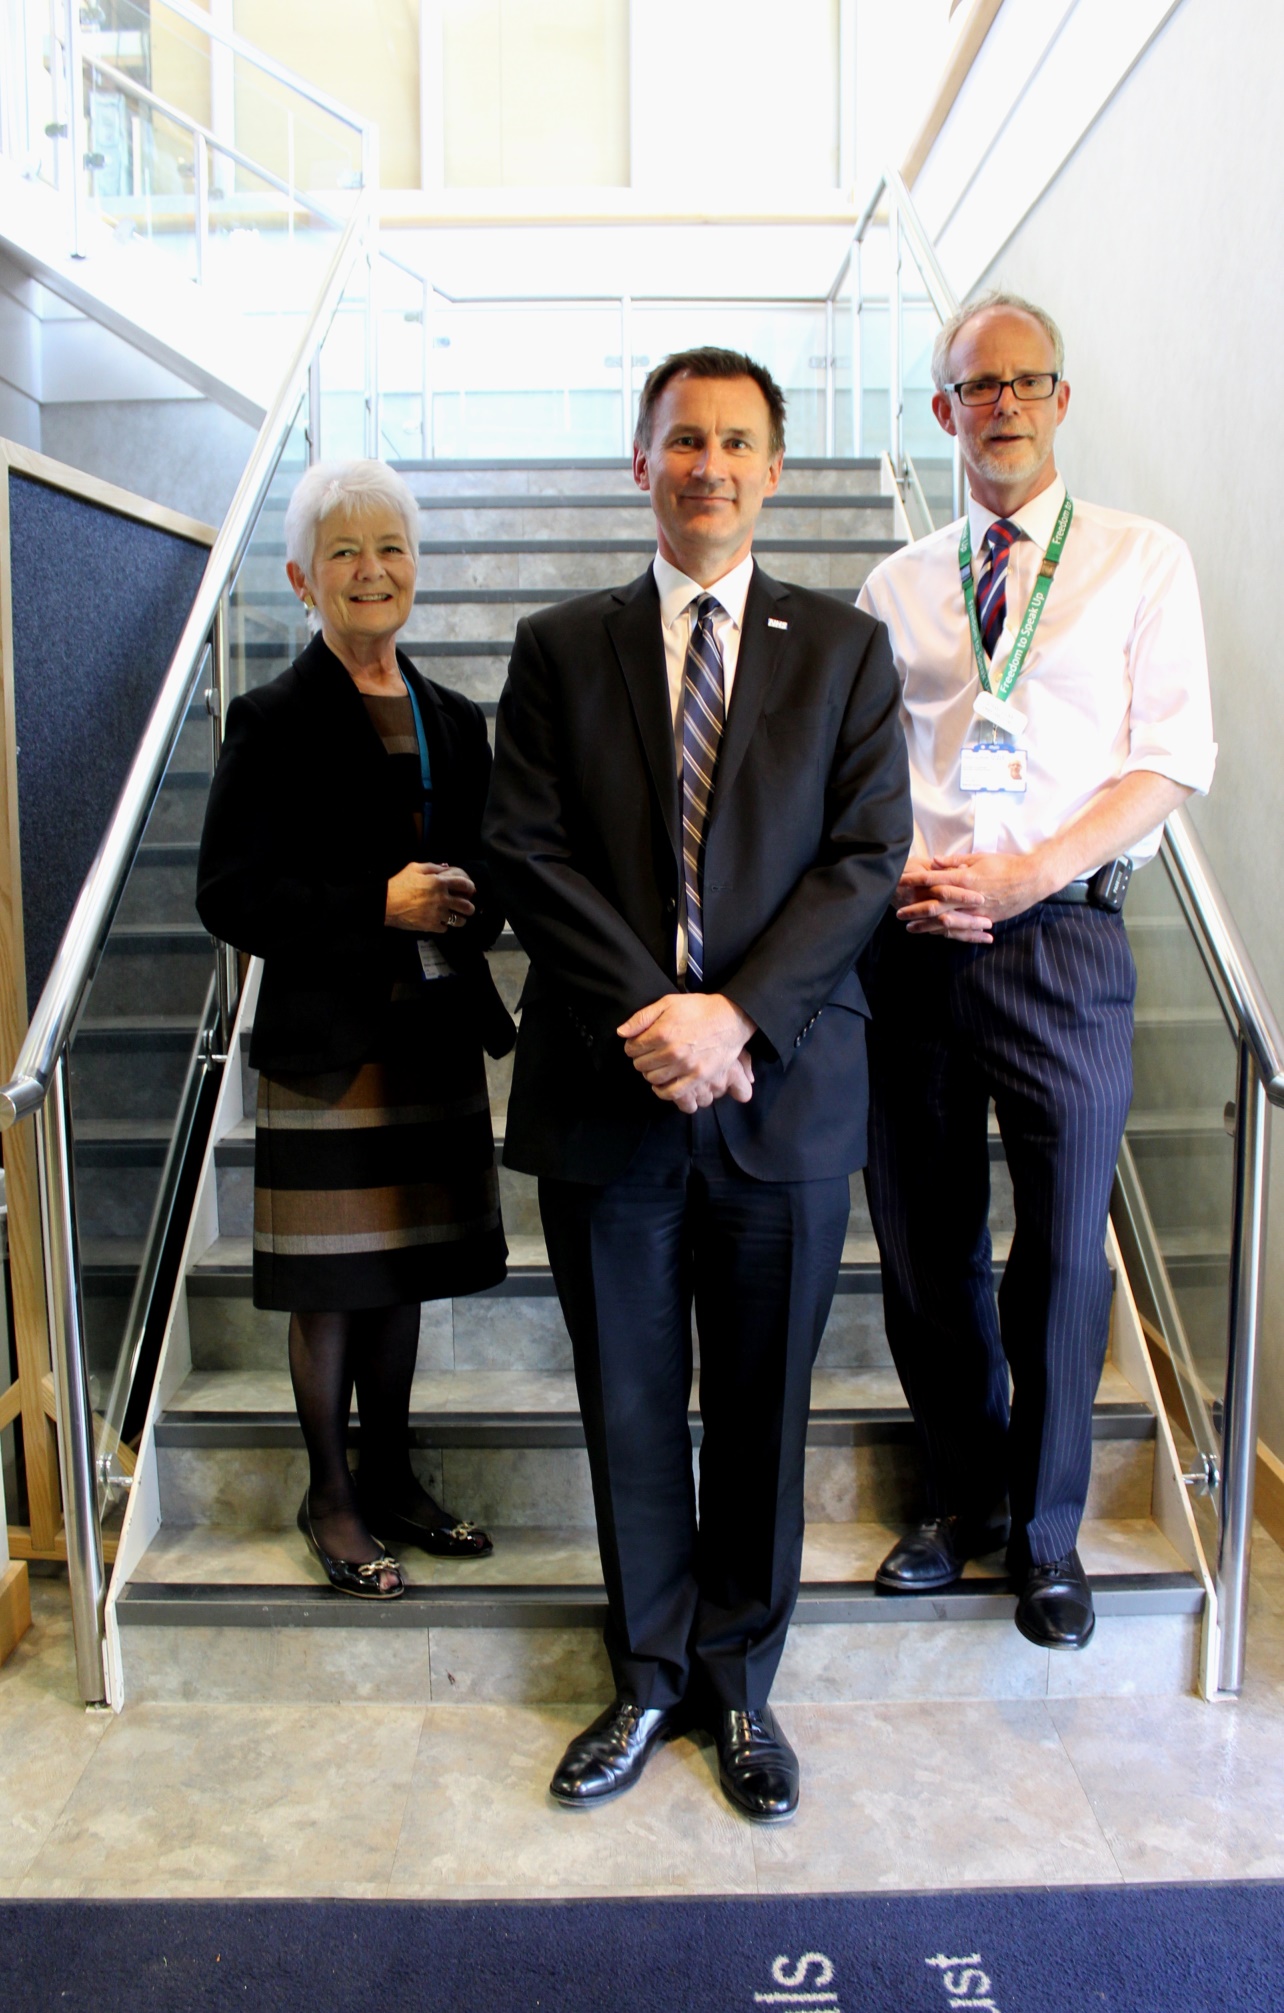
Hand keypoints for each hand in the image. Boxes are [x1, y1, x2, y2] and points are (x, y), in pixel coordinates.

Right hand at [385, 862, 475, 933]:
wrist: (386, 903)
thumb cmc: (399, 884)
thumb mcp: (414, 868)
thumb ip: (432, 867)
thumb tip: (446, 867)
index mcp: (439, 883)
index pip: (464, 885)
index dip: (470, 887)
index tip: (470, 890)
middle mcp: (442, 899)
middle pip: (466, 906)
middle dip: (470, 907)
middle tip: (467, 908)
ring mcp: (437, 914)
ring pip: (459, 921)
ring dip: (460, 919)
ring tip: (458, 918)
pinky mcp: (430, 926)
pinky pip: (445, 929)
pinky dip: (444, 926)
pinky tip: (441, 922)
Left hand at [617, 994, 756, 1111]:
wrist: (730, 1018)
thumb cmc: (698, 1009)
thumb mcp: (668, 1003)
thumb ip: (642, 1017)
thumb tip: (621, 1033)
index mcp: (662, 1032)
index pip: (632, 1048)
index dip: (632, 1046)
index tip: (639, 1044)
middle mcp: (672, 1051)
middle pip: (641, 1065)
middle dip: (641, 1059)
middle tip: (650, 1054)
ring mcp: (685, 1066)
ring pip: (653, 1079)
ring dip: (650, 1073)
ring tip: (657, 1065)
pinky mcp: (698, 1077)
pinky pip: (671, 1093)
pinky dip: (662, 1091)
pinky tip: (662, 1084)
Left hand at [896, 852, 1053, 942]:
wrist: (1032, 880)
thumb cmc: (1006, 864)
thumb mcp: (980, 858)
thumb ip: (955, 860)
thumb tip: (934, 861)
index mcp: (964, 878)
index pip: (932, 879)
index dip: (914, 881)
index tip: (899, 882)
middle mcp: (967, 897)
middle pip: (934, 905)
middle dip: (914, 910)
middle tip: (898, 913)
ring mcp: (975, 911)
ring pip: (945, 921)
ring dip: (926, 925)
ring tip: (910, 928)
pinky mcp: (984, 920)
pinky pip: (961, 929)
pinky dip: (946, 933)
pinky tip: (934, 934)